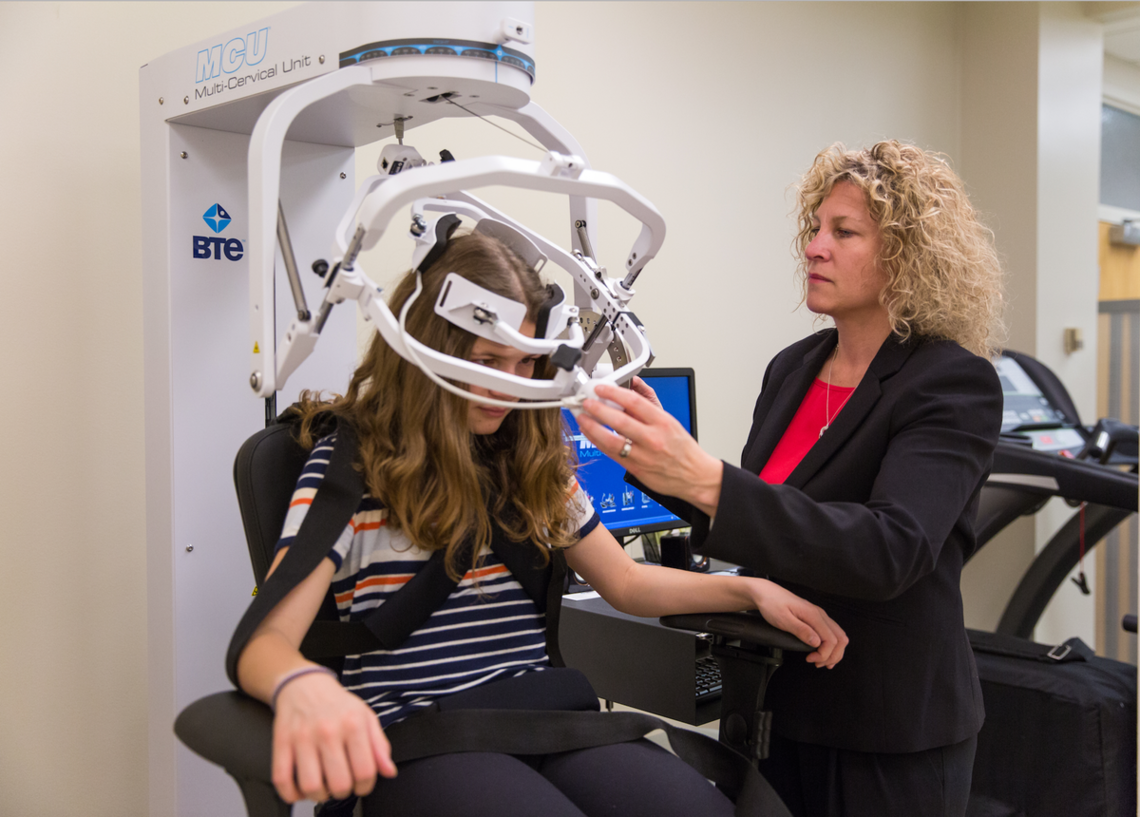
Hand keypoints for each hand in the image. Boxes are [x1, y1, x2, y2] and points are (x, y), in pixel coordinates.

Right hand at [271, 670, 396, 802]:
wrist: (305, 685)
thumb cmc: (337, 704)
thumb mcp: (366, 717)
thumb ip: (380, 746)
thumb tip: (389, 771)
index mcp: (353, 725)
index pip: (365, 771)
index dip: (365, 786)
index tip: (361, 784)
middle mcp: (328, 731)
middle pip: (339, 784)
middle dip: (343, 792)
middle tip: (342, 784)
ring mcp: (302, 738)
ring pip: (311, 786)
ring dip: (319, 795)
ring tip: (323, 786)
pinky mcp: (281, 743)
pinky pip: (282, 779)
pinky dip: (291, 793)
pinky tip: (301, 788)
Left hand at [577, 380, 722, 515]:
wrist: (693, 476)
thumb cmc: (682, 448)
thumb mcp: (670, 420)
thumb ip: (649, 402)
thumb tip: (633, 385)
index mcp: (663, 422)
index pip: (635, 402)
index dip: (614, 393)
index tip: (601, 388)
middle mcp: (653, 438)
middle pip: (620, 421)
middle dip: (598, 410)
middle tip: (586, 402)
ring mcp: (643, 455)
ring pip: (611, 441)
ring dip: (592, 428)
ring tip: (582, 418)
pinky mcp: (635, 468)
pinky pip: (611, 454)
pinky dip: (598, 442)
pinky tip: (590, 434)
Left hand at [747, 578, 847, 667]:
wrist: (766, 593)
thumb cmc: (772, 604)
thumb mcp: (783, 620)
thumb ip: (801, 631)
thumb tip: (817, 642)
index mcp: (813, 615)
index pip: (831, 640)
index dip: (824, 654)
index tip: (811, 659)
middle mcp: (820, 614)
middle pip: (840, 638)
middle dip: (833, 655)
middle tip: (819, 664)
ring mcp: (819, 615)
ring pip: (838, 635)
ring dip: (834, 651)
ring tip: (823, 661)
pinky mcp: (815, 617)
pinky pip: (831, 632)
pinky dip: (831, 645)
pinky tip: (823, 651)